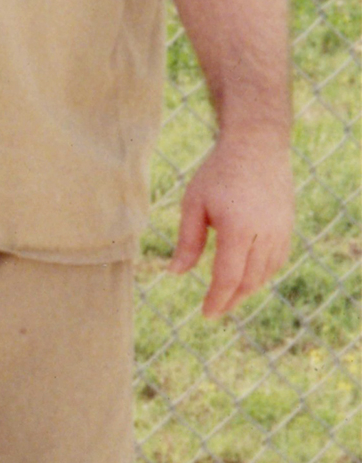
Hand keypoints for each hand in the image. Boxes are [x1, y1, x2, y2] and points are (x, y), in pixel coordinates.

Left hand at [167, 129, 293, 317]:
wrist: (256, 148)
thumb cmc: (218, 174)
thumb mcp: (193, 204)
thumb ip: (187, 241)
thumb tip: (176, 273)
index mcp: (238, 230)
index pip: (228, 277)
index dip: (218, 299)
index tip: (207, 314)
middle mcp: (264, 235)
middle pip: (249, 281)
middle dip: (231, 299)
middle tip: (214, 311)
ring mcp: (281, 232)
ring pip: (265, 273)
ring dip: (247, 289)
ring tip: (227, 297)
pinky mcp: (287, 228)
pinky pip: (276, 261)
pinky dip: (261, 274)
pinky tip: (247, 277)